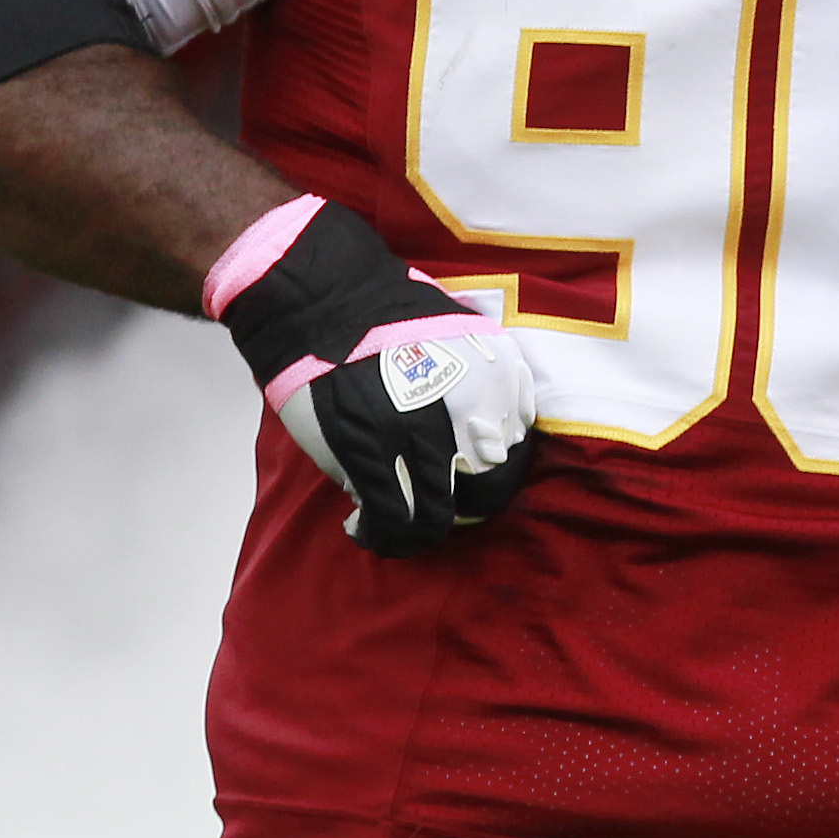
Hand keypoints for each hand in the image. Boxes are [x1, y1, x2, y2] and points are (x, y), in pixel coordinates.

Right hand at [202, 196, 537, 556]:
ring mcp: (419, 438)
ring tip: (395, 526)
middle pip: (483, 493)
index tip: (464, 483)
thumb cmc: (389, 318)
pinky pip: (390, 521)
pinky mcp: (371, 456)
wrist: (324, 301)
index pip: (513, 456)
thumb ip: (480, 392)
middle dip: (461, 510)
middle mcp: (470, 412)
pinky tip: (362, 527)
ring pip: (436, 519)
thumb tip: (476, 446)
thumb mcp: (463, 340)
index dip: (486, 479)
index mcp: (498, 380)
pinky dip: (380, 536)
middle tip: (434, 507)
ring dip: (417, 533)